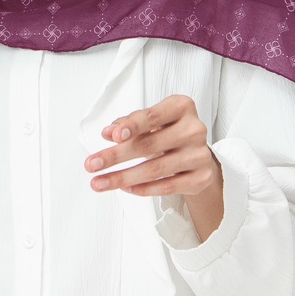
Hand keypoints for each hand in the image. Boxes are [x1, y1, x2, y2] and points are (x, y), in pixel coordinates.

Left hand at [84, 94, 224, 237]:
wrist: (197, 152)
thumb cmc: (168, 131)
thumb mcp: (150, 121)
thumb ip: (128, 124)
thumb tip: (108, 133)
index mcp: (181, 107)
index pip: (152, 116)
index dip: (132, 126)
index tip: (113, 136)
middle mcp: (194, 129)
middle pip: (149, 145)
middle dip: (115, 157)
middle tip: (92, 164)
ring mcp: (200, 154)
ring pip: (155, 169)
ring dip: (123, 178)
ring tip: (100, 182)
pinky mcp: (202, 177)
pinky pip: (168, 186)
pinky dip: (143, 189)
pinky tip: (125, 188)